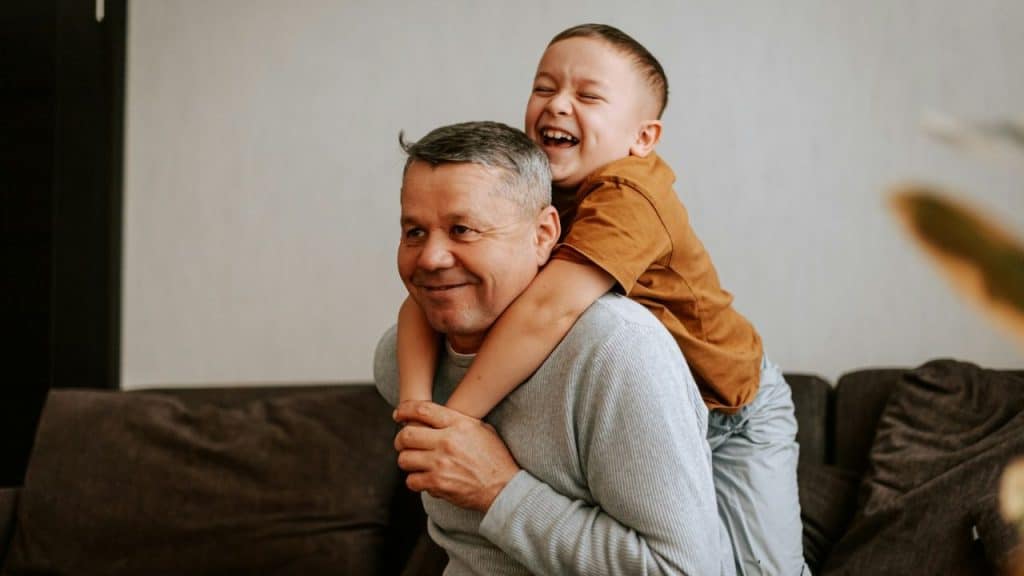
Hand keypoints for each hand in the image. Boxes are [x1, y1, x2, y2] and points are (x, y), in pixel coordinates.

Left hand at [393, 400, 519, 511]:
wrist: (504, 488)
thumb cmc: (494, 457)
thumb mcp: (481, 429)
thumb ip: (456, 421)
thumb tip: (432, 416)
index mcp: (459, 424)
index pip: (422, 410)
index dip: (404, 410)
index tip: (398, 414)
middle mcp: (447, 441)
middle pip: (406, 435)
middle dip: (400, 439)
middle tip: (402, 443)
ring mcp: (441, 464)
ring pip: (405, 459)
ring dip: (407, 461)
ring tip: (415, 463)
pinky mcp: (438, 484)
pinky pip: (411, 480)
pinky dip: (415, 481)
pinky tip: (424, 479)